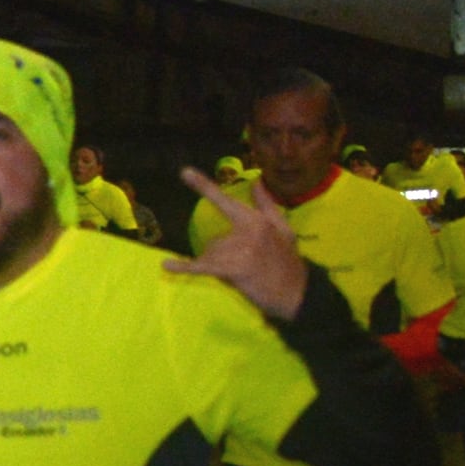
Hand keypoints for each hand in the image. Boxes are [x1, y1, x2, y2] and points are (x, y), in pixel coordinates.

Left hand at [172, 169, 311, 323]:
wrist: (297, 293)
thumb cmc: (288, 261)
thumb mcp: (283, 229)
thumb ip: (266, 205)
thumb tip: (256, 181)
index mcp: (257, 220)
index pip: (226, 201)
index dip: (204, 186)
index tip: (184, 172)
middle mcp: (247, 231)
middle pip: (214, 240)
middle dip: (222, 255)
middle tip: (246, 267)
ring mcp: (240, 250)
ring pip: (210, 254)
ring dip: (219, 266)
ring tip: (242, 275)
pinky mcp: (234, 268)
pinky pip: (202, 266)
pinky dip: (184, 267)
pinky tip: (167, 265)